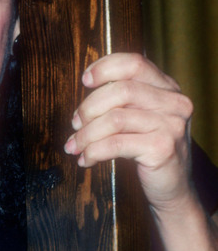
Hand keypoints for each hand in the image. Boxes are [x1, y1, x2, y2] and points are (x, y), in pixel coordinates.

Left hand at [63, 52, 192, 210]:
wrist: (173, 187)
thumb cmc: (148, 148)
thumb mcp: (139, 116)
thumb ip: (121, 98)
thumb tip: (86, 85)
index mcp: (167, 88)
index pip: (134, 63)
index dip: (105, 67)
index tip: (85, 80)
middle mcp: (174, 103)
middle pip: (120, 90)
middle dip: (89, 108)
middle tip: (75, 124)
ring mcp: (171, 126)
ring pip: (114, 118)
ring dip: (86, 134)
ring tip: (75, 145)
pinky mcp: (162, 149)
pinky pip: (115, 144)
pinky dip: (93, 151)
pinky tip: (86, 159)